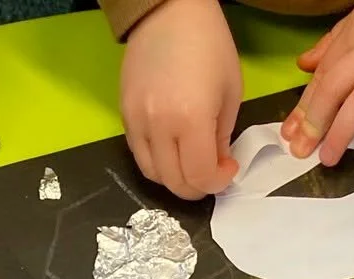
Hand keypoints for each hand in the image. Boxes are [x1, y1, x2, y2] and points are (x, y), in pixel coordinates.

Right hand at [121, 0, 241, 199]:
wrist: (169, 11)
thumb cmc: (210, 45)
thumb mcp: (230, 92)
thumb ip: (222, 137)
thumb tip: (215, 165)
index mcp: (191, 119)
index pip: (200, 176)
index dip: (217, 183)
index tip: (228, 169)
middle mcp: (159, 126)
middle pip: (174, 183)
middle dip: (198, 186)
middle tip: (211, 172)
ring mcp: (137, 121)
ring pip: (153, 175)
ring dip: (175, 179)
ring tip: (191, 163)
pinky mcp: (124, 114)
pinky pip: (139, 155)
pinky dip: (158, 163)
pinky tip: (172, 149)